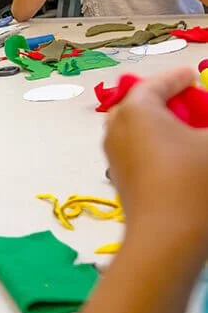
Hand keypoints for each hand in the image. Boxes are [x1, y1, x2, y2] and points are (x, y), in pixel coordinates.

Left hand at [104, 68, 207, 247]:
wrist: (167, 237)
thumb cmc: (194, 180)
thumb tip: (201, 133)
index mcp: (136, 110)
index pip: (155, 84)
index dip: (176, 78)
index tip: (191, 75)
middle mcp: (116, 128)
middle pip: (140, 105)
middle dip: (165, 101)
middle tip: (190, 102)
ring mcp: (114, 155)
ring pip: (137, 130)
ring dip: (160, 126)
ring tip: (188, 131)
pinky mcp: (120, 178)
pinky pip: (137, 151)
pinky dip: (156, 146)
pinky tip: (180, 157)